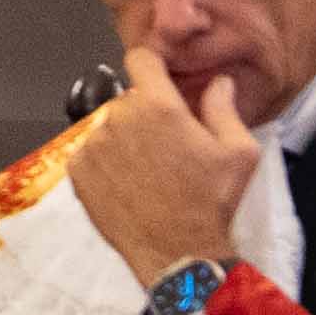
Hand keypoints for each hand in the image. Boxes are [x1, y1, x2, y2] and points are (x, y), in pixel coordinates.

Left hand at [65, 62, 261, 287]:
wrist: (178, 255)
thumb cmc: (213, 202)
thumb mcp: (239, 153)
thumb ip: (225, 108)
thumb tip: (218, 81)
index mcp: (158, 106)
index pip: (141, 59)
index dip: (152, 67)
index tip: (161, 81)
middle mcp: (118, 118)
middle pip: (129, 99)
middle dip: (146, 114)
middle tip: (167, 146)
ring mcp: (93, 145)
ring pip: (109, 126)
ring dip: (124, 138)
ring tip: (147, 172)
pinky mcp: (77, 171)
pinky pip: (89, 152)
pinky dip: (104, 162)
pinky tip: (127, 184)